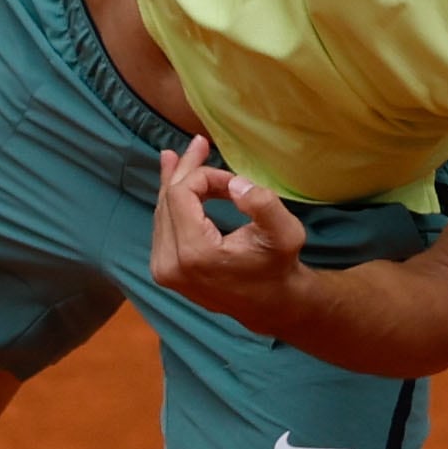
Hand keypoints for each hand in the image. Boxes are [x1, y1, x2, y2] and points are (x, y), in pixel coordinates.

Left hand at [150, 134, 309, 333]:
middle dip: (187, 170)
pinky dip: (171, 200)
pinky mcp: (164, 271)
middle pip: (167, 199)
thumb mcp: (285, 233)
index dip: (205, 176)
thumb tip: (234, 184)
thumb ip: (263, 204)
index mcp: (194, 253)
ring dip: (177, 182)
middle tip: (199, 143)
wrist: (270, 304)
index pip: (182, 193)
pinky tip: (174, 179)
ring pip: (162, 210)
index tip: (233, 181)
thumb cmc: (278, 266)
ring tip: (183, 155)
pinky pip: (162, 224)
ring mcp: (163, 269)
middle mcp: (170, 264)